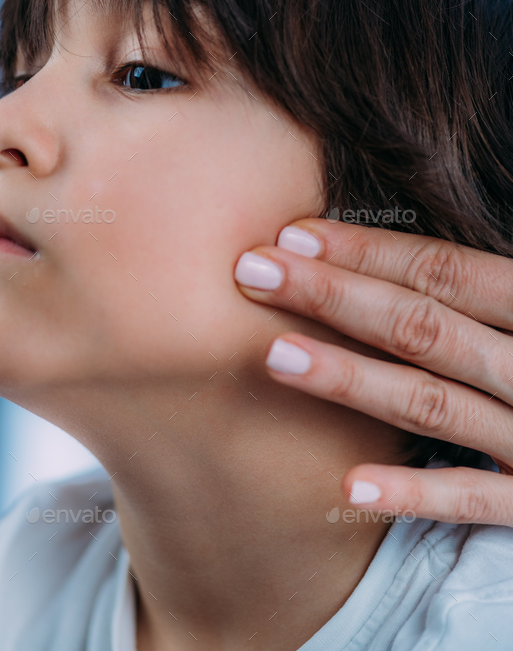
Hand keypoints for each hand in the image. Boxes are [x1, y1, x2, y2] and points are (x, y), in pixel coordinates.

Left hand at [234, 220, 512, 525]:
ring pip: (434, 404)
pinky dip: (415, 493)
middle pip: (422, 326)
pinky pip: (476, 500)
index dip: (366, 252)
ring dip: (352, 379)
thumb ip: (483, 290)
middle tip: (253, 272)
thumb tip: (399, 250)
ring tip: (275, 355)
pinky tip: (348, 484)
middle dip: (334, 296)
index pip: (442, 271)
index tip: (292, 236)